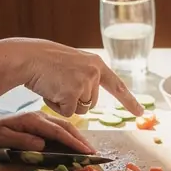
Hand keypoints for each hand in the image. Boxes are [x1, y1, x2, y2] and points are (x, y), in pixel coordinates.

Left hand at [0, 108, 94, 154]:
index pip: (58, 132)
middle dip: (81, 139)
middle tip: (94, 152)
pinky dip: (71, 136)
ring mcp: (42, 118)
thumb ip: (22, 141)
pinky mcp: (42, 123)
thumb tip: (42, 145)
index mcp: (33, 120)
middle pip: (66, 127)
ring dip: (78, 137)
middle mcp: (41, 117)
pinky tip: (77, 143)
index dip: (73, 142)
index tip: (86, 151)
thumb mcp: (2, 139)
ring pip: (65, 127)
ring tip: (89, 150)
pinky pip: (60, 129)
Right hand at [21, 40, 144, 118]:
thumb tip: (90, 100)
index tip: (141, 112)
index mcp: (96, 64)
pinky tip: (50, 91)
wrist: (29, 58)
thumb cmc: (46, 62)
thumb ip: (86, 76)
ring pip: (81, 109)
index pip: (117, 85)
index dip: (129, 100)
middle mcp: (95, 73)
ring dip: (66, 103)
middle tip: (60, 84)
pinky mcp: (73, 94)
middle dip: (75, 99)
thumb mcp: (74, 64)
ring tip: (54, 85)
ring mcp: (85, 83)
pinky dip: (57, 107)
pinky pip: (69, 113)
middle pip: (92, 103)